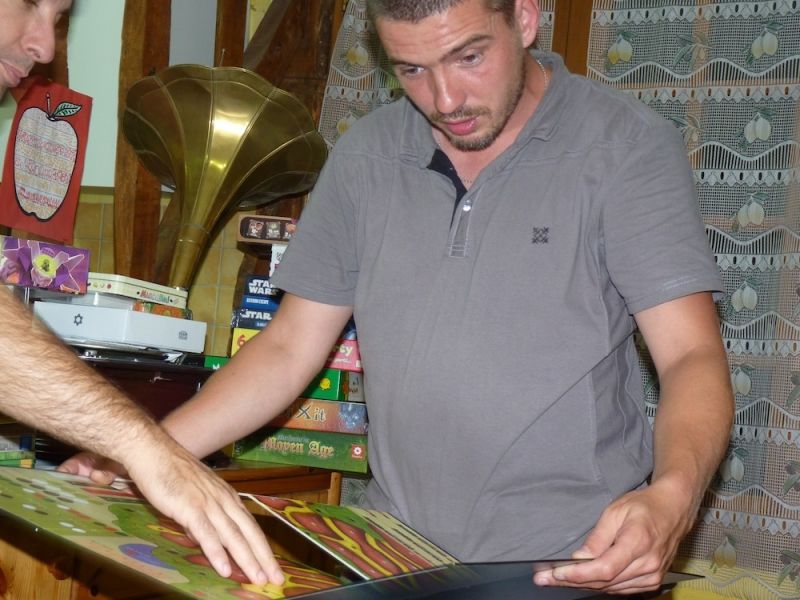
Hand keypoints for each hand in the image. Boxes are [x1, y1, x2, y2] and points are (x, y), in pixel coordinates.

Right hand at [61, 445, 283, 585]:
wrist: (153, 452)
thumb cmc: (172, 472)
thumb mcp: (196, 495)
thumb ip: (206, 516)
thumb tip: (209, 538)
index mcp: (227, 496)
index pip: (250, 526)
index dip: (263, 548)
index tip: (273, 566)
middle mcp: (223, 500)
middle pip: (249, 533)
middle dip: (263, 558)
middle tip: (275, 579)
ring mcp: (208, 503)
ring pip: (233, 536)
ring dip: (247, 559)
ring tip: (258, 578)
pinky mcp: (190, 508)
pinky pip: (207, 533)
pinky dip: (217, 552)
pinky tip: (224, 568)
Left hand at [533, 481, 693, 594]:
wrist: (674, 510)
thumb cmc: (645, 506)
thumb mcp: (615, 511)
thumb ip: (597, 538)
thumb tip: (580, 558)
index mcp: (638, 542)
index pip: (603, 568)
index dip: (577, 574)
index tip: (555, 573)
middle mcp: (647, 564)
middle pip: (604, 581)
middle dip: (571, 581)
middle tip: (544, 578)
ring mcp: (652, 575)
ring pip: (611, 588)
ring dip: (582, 585)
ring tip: (556, 579)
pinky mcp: (651, 581)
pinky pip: (621, 588)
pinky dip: (600, 585)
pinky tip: (582, 580)